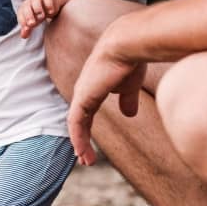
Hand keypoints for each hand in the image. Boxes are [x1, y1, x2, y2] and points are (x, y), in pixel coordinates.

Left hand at [17, 0, 61, 37]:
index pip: (21, 15)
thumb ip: (28, 29)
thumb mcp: (34, 20)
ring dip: (38, 10)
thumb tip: (23, 36)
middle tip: (32, 24)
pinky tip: (51, 12)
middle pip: (27, 8)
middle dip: (29, 16)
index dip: (23, 22)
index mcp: (24, 8)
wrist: (52, 0)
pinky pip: (48, 0)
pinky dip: (49, 6)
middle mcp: (30, 2)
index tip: (27, 29)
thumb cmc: (40, 12)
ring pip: (36, 2)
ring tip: (43, 17)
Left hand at [67, 36, 146, 165]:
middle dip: (81, 140)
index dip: (87, 130)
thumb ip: (127, 100)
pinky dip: (78, 138)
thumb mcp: (130, 86)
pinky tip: (81, 151)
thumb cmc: (130, 60)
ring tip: (86, 161)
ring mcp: (82, 94)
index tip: (91, 146)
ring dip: (80, 143)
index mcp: (93, 88)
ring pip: (76, 124)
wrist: (127, 44)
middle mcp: (84, 91)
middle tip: (85, 158)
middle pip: (79, 120)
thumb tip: (129, 114)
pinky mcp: (83, 97)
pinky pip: (76, 123)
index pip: (86, 112)